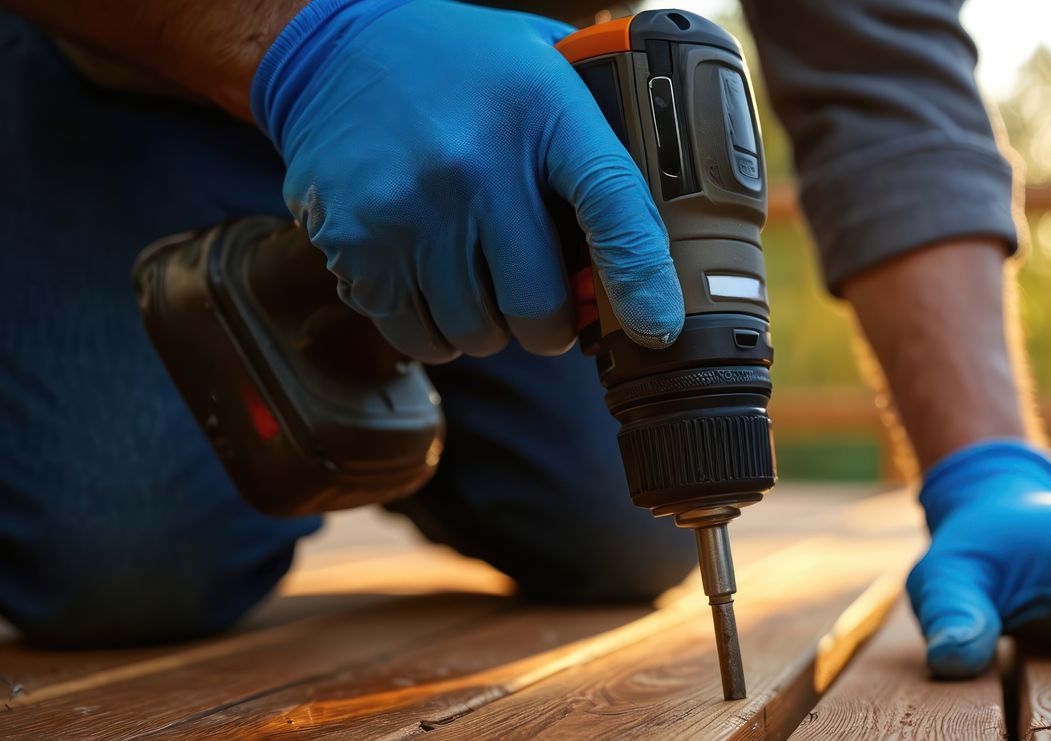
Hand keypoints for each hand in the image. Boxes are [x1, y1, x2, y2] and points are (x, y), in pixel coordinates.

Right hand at [251, 0, 680, 362]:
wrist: (333, 50)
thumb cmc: (463, 68)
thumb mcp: (546, 66)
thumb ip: (603, 132)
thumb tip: (672, 216)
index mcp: (544, 109)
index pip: (612, 206)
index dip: (642, 279)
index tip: (656, 328)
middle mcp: (476, 161)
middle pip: (539, 304)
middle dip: (552, 322)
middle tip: (544, 300)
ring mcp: (411, 207)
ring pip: (479, 331)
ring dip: (492, 325)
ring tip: (483, 278)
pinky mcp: (358, 243)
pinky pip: (420, 336)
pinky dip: (438, 331)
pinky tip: (438, 285)